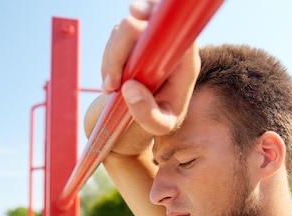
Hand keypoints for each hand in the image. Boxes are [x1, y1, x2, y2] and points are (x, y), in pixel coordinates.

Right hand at [101, 0, 199, 135]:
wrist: (151, 113)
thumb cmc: (162, 117)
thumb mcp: (160, 125)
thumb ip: (148, 114)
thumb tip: (130, 89)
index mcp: (184, 59)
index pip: (175, 27)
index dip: (156, 14)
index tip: (136, 16)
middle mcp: (168, 45)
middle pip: (139, 24)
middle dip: (118, 51)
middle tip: (112, 84)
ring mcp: (150, 41)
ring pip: (122, 32)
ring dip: (110, 60)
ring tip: (111, 88)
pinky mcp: (135, 41)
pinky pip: (115, 39)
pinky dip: (107, 60)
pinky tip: (111, 81)